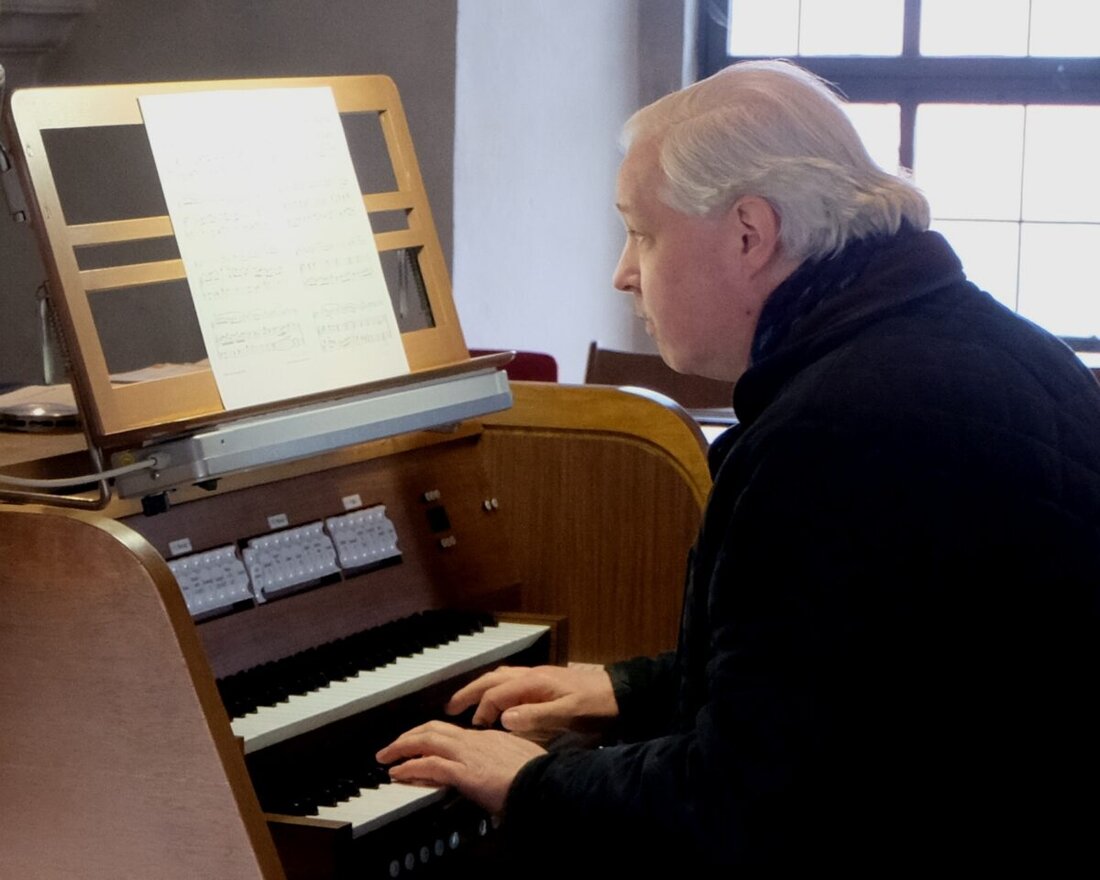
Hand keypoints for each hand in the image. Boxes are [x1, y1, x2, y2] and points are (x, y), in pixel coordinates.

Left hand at [375, 721, 545, 813]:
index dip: (434, 737)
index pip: (454, 733)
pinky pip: (429, 765)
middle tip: (393, 746)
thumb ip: (505, 763)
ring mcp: (468, 754)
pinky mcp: (463, 772)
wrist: (545, 783)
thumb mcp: (520, 763)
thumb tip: (498, 773)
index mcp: (490, 738)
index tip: (422, 745)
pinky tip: (398, 773)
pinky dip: (409, 767)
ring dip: (402, 747)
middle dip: (410, 735)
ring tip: (386, 757)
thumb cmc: (538, 777)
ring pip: (426, 740)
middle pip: (435, 728)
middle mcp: (476, 740)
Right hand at [446, 662, 618, 734]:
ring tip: (470, 705)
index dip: (482, 710)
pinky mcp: (546, 682)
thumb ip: (536, 716)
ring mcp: (539, 677)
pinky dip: (499, 691)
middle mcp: (533, 675)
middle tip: (451, 707)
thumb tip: (503, 719)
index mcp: (534, 681)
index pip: (497, 693)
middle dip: (471, 691)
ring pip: (502, 678)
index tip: (474, 728)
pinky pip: (513, 682)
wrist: (621, 694)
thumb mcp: (568, 715)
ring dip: (483, 689)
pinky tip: (500, 704)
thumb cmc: (596, 706)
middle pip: (493, 678)